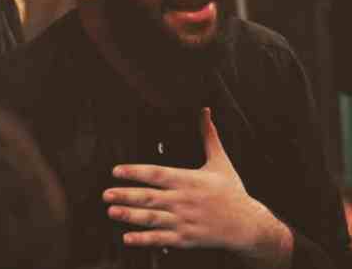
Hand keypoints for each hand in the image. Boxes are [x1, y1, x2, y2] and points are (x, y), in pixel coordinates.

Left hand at [103, 108, 291, 263]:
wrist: (246, 224)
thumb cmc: (231, 190)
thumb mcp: (220, 160)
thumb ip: (208, 135)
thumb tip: (205, 111)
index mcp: (189, 180)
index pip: (157, 174)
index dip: (136, 172)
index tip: (117, 170)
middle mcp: (184, 200)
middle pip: (150, 197)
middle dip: (126, 194)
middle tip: (105, 193)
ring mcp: (184, 221)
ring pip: (152, 218)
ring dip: (129, 215)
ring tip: (111, 211)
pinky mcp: (185, 239)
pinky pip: (161, 239)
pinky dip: (143, 239)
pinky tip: (127, 238)